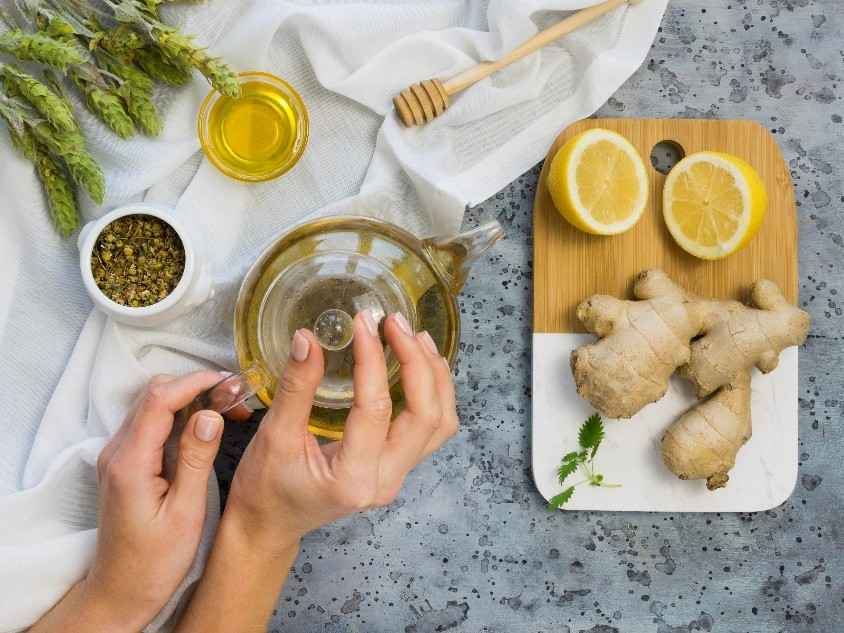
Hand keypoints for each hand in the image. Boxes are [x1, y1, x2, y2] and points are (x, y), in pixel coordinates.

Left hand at [82, 372, 228, 630]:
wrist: (120, 592)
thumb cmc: (155, 562)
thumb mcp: (185, 513)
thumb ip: (195, 459)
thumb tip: (210, 414)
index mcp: (130, 462)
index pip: (159, 400)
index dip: (195, 382)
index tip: (230, 382)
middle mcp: (117, 451)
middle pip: (153, 394)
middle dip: (196, 386)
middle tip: (235, 398)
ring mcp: (117, 456)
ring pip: (152, 405)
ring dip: (190, 398)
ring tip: (229, 409)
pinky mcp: (124, 463)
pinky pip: (150, 423)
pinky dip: (180, 414)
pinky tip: (207, 425)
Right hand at [226, 310, 457, 549]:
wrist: (268, 525)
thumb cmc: (265, 488)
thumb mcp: (274, 436)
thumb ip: (296, 387)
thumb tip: (309, 338)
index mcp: (354, 478)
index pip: (376, 408)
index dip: (373, 359)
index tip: (363, 323)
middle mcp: (386, 481)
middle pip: (427, 415)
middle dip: (417, 362)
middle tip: (395, 323)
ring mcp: (397, 476)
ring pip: (440, 423)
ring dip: (435, 377)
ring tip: (416, 336)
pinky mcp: (398, 468)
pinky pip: (432, 429)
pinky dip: (434, 393)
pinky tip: (419, 364)